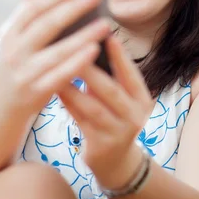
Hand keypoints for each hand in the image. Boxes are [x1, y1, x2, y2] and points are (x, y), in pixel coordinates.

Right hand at [0, 0, 111, 117]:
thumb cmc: (10, 69)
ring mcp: (24, 73)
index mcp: (8, 35)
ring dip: (83, 36)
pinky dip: (78, 62)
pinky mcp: (36, 93)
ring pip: (57, 51)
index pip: (33, 8)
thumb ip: (23, 16)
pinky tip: (95, 50)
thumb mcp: (9, 42)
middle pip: (46, 25)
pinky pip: (61, 75)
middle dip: (73, 7)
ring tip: (104, 23)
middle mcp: (14, 52)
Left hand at [58, 35, 153, 188]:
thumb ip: (111, 78)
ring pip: (93, 107)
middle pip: (111, 91)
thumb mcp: (122, 100)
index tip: (108, 36)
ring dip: (74, 88)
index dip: (121, 57)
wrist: (117, 163)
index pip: (132, 75)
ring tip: (57, 70)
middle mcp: (135, 117)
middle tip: (74, 49)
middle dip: (92, 70)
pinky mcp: (101, 146)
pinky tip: (55, 90)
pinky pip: (80, 121)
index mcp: (142, 100)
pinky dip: (68, 104)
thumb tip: (91, 42)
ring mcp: (118, 133)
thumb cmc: (115, 119)